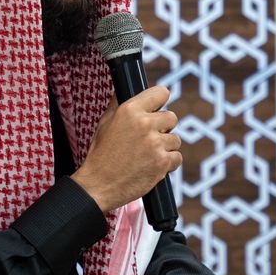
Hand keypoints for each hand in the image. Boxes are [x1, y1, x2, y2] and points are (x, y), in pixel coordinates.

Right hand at [71, 86, 181, 213]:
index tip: (157, 109)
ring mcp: (155, 144)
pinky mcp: (162, 162)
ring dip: (165, 147)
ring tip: (147, 155)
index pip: (161, 93)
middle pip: (172, 117)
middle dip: (163, 127)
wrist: (98, 185)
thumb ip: (119, 104)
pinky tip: (152, 165)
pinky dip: (168, 163)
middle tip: (149, 138)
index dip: (160, 102)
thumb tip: (127, 89)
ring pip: (175, 139)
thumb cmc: (101, 155)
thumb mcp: (105, 122)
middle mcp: (144, 124)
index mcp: (130, 110)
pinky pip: (177, 157)